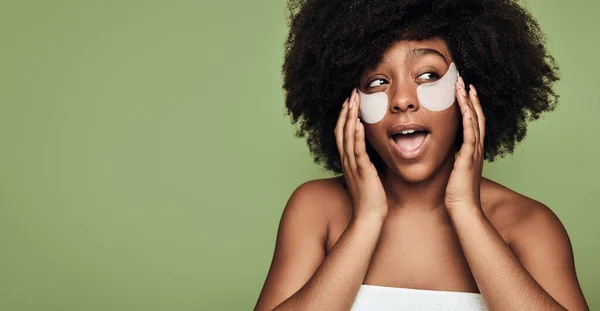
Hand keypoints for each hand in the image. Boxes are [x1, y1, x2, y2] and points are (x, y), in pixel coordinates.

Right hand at [335, 88, 387, 220]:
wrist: (369, 217)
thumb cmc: (371, 198)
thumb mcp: (368, 175)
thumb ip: (368, 161)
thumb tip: (375, 151)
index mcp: (348, 161)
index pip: (342, 133)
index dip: (345, 116)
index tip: (350, 101)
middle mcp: (347, 160)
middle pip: (341, 130)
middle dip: (346, 110)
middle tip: (351, 93)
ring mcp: (352, 165)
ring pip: (347, 136)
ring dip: (350, 116)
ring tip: (353, 100)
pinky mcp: (362, 171)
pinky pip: (357, 150)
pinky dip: (356, 135)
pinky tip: (358, 122)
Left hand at [445, 78, 484, 210]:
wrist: (463, 208)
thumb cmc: (457, 193)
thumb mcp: (455, 170)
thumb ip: (454, 158)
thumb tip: (447, 150)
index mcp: (473, 150)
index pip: (474, 122)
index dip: (470, 106)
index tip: (464, 92)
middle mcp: (477, 148)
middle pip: (477, 117)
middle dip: (471, 99)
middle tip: (465, 82)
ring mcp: (475, 153)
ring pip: (475, 122)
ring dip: (469, 103)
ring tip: (464, 87)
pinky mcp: (469, 159)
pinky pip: (470, 136)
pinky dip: (469, 121)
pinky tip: (466, 108)